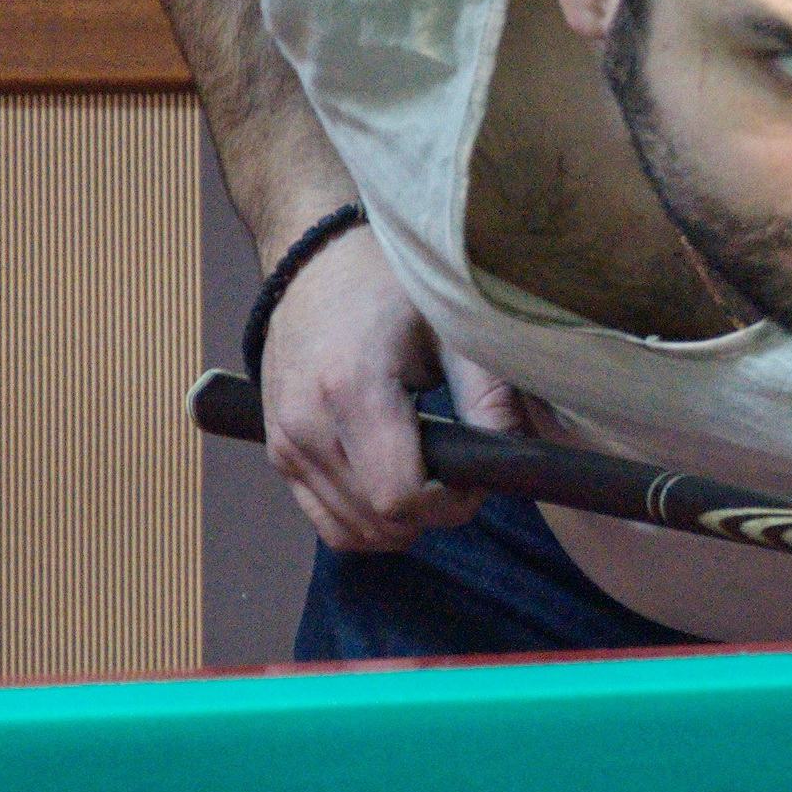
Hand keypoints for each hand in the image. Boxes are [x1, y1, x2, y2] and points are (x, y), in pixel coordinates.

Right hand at [258, 226, 521, 551]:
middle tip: (461, 477)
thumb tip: (514, 457)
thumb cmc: (386, 285)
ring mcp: (284, 442)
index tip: (477, 479)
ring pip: (349, 531)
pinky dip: (365, 518)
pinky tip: (393, 482)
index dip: (450, 505)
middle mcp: (306, 425)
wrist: (313, 260)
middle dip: (431, 515)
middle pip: (377, 522)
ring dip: (399, 522)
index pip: (400, 497)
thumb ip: (487, 397)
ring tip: (429, 477)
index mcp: (351, 390)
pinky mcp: (276, 450)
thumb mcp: (452, 328)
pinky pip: (324, 518)